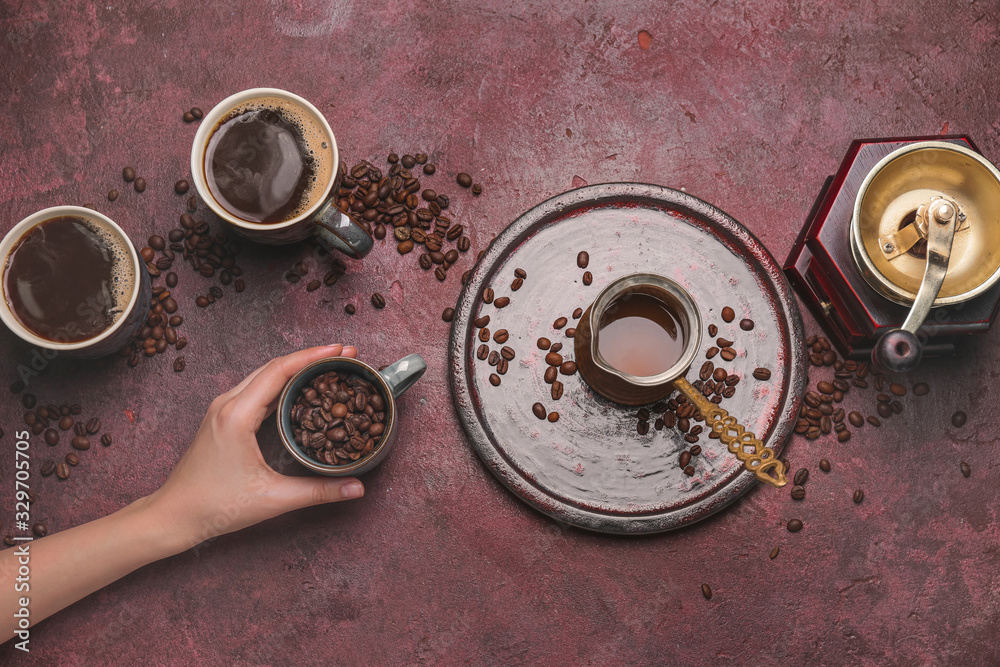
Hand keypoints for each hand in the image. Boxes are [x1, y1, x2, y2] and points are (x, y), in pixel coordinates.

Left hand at [146, 344, 364, 550]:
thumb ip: (319, 491)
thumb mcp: (273, 498)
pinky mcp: (222, 418)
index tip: (341, 350)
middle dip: (310, 357)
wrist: (174, 516)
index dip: (313, 356)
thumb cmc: (214, 506)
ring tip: (326, 367)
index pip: (280, 370)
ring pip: (263, 375)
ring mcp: (222, 409)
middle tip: (343, 356)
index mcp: (237, 415)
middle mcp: (227, 404)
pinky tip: (299, 389)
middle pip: (273, 366)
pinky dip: (281, 382)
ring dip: (295, 367)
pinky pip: (255, 389)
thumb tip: (357, 486)